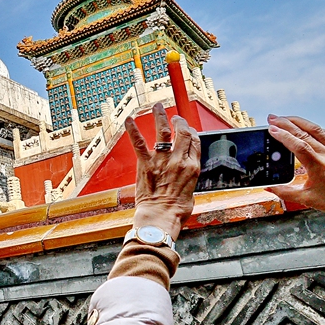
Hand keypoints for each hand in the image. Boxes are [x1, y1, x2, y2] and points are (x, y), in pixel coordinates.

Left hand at [125, 102, 200, 239]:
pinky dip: (133, 130)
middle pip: (183, 133)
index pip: (195, 141)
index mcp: (193, 167)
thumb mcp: (191, 191)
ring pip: (163, 131)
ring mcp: (162, 161)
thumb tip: (186, 172)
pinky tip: (129, 119)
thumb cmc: (176, 210)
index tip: (186, 127)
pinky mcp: (146, 164)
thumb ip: (189, 177)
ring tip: (158, 107)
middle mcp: (179, 160)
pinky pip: (139, 143)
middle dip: (179, 121)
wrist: (161, 217)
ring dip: (160, 117)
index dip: (191, 131)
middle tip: (175, 117)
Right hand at [265, 115, 324, 216]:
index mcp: (320, 167)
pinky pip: (324, 133)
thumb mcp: (309, 200)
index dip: (284, 136)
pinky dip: (310, 126)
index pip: (299, 146)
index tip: (271, 129)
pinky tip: (303, 125)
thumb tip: (271, 187)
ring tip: (284, 118)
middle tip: (272, 119)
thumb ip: (287, 193)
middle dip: (286, 123)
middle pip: (305, 133)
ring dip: (298, 121)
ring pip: (315, 129)